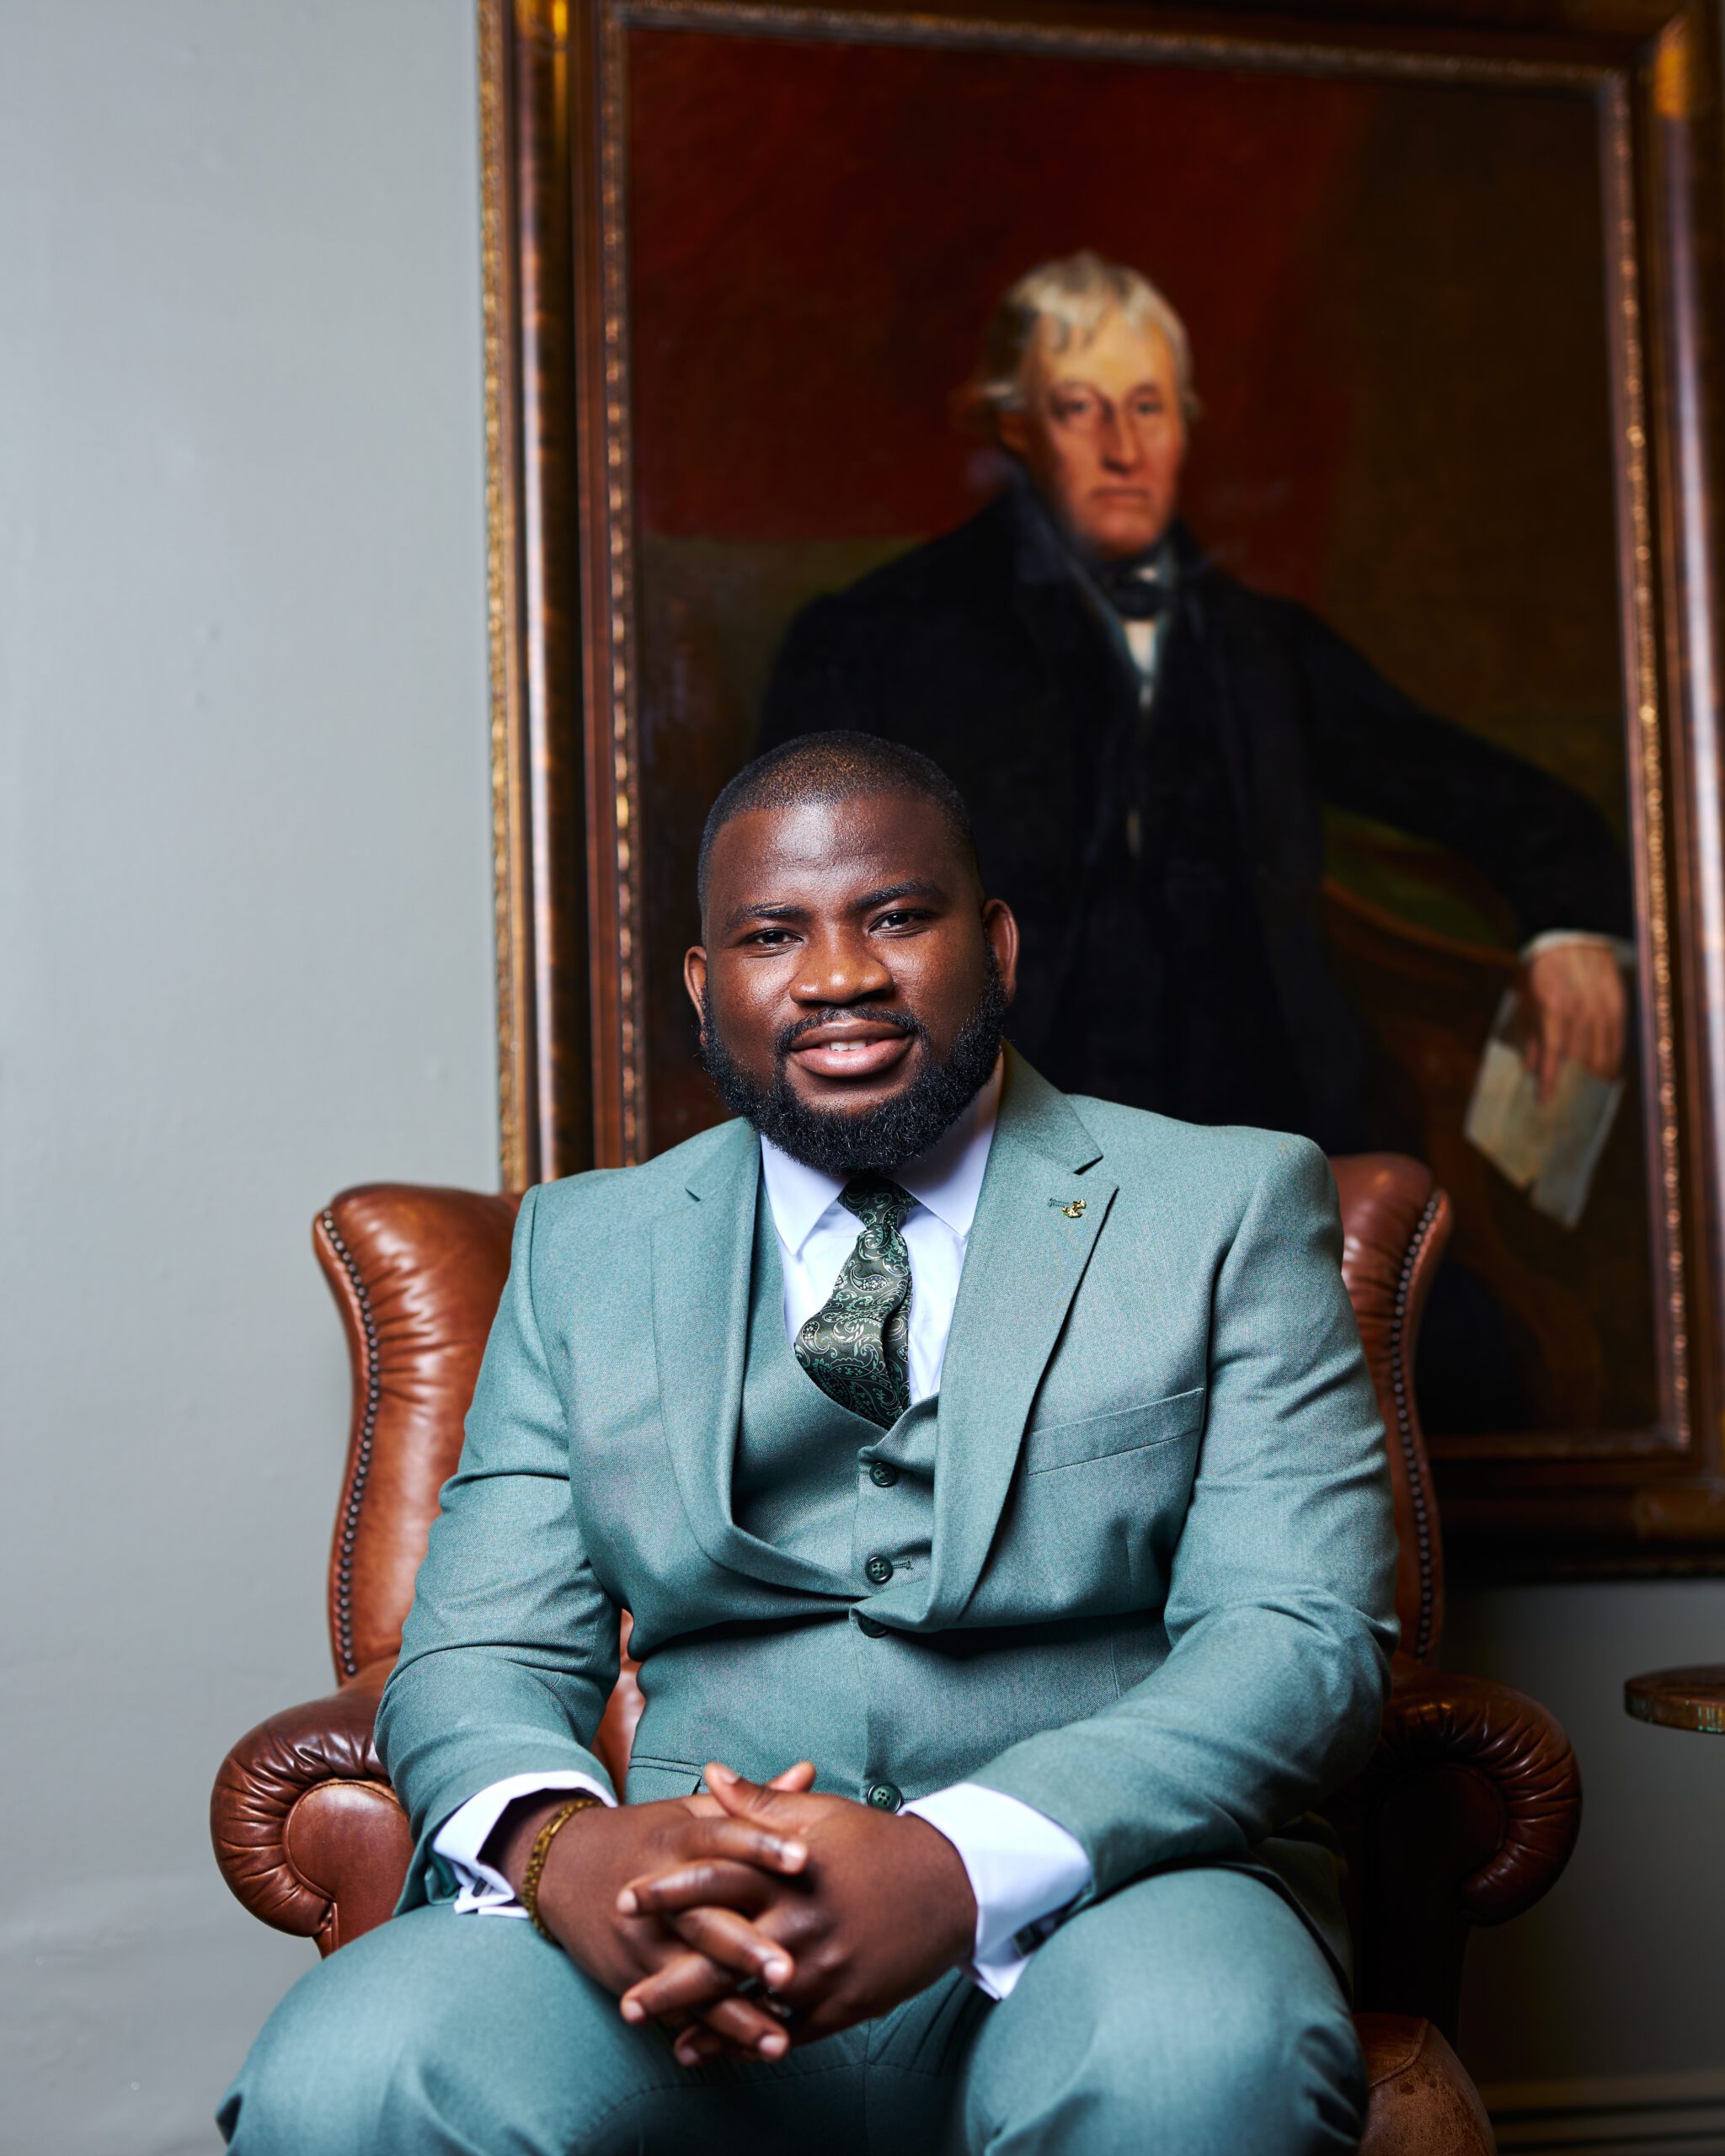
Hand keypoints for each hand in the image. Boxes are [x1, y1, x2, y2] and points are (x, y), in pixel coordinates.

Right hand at [496, 1768, 814, 2060]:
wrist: (564, 1868)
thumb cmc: (648, 1836)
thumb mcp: (692, 1812)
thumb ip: (752, 1803)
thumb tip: (809, 1773)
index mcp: (677, 1840)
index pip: (722, 1840)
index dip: (762, 1845)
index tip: (804, 1858)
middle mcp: (659, 1893)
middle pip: (705, 1920)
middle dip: (745, 1949)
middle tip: (791, 1970)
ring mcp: (644, 1942)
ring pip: (692, 1982)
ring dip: (735, 2013)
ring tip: (780, 2039)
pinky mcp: (635, 1979)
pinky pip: (678, 2013)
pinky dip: (713, 2036)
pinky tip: (749, 2052)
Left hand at [615, 1762, 977, 2062]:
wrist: (950, 1883)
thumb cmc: (879, 1843)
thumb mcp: (820, 1813)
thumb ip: (760, 1799)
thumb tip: (708, 1775)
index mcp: (787, 1871)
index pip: (714, 1880)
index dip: (666, 1892)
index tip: (623, 1901)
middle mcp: (799, 1922)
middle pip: (722, 1954)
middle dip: (670, 1981)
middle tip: (625, 2000)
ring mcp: (821, 1968)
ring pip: (750, 2002)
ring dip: (702, 2024)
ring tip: (664, 2040)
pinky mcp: (844, 2002)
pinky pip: (787, 2030)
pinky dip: (749, 2043)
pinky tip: (717, 2053)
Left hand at [1522, 941, 1626, 1102]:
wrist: (1571, 931)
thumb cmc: (1541, 966)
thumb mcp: (1525, 997)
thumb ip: (1529, 1033)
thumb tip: (1530, 1068)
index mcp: (1554, 1009)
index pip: (1552, 1056)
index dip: (1548, 1082)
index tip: (1543, 1102)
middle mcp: (1582, 1012)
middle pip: (1580, 1061)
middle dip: (1572, 1085)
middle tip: (1565, 1103)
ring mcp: (1604, 1008)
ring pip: (1603, 1054)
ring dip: (1594, 1077)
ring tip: (1585, 1095)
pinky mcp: (1619, 1005)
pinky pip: (1617, 1041)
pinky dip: (1611, 1059)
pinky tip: (1604, 1072)